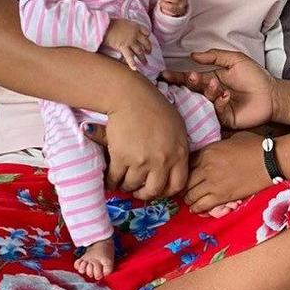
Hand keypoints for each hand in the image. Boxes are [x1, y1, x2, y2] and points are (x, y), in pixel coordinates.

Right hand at [82, 79, 188, 198]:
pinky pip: (115, 178)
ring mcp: (142, 160)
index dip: (166, 191)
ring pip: (132, 185)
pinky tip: (110, 179)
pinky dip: (111, 181)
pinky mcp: (122, 157)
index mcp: (179, 153)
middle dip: (144, 194)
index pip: (178, 184)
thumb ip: (177, 149)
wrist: (130, 96)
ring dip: (126, 186)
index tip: (158, 189)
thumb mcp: (177, 128)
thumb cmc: (154, 107)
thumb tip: (172, 165)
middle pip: (154, 190)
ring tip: (122, 182)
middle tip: (137, 191)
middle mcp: (163, 160)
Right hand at [103, 18, 150, 70]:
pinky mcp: (123, 47)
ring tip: (145, 63)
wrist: (104, 26)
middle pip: (145, 42)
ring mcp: (130, 41)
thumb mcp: (124, 21)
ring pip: (139, 51)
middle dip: (148, 48)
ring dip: (143, 58)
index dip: (147, 36)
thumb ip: (129, 27)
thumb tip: (129, 31)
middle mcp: (135, 34)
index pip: (146, 31)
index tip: (147, 39)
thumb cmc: (111, 23)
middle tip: (149, 53)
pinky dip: (132, 63)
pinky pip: (129, 56)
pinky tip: (134, 68)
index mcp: (135, 26)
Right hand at [163, 49, 274, 129]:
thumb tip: (193, 55)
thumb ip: (214, 56)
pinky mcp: (224, 118)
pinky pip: (216, 111)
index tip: (165, 75)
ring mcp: (216, 107)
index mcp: (210, 80)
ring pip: (203, 101)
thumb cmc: (255, 76)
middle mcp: (210, 94)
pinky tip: (226, 95)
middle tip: (192, 77)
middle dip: (190, 83)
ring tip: (214, 84)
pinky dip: (219, 103)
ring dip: (206, 91)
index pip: (190, 79)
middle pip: (193, 90)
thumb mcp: (235, 60)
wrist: (272, 94)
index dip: (177, 77)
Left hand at [185, 132, 269, 212]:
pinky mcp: (222, 196)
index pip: (186, 164)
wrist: (270, 161)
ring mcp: (213, 183)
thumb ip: (217, 146)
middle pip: (184, 181)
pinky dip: (196, 208)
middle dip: (183, 187)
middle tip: (185, 191)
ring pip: (189, 195)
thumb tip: (213, 152)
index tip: (186, 176)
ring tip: (190, 201)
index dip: (184, 171)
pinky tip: (197, 208)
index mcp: (207, 151)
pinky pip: (201, 205)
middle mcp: (206, 167)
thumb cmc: (255, 147)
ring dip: (189, 199)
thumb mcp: (232, 139)